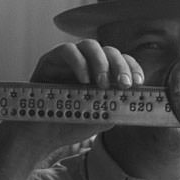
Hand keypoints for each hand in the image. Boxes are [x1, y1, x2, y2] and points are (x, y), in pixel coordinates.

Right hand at [24, 40, 143, 148]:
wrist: (41, 134)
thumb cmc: (71, 124)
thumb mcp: (101, 117)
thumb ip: (116, 106)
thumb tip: (134, 101)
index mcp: (103, 74)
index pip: (122, 61)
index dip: (132, 68)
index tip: (138, 83)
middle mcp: (88, 63)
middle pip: (109, 50)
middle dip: (120, 65)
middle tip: (123, 84)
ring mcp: (69, 60)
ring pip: (90, 45)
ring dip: (101, 62)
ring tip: (101, 84)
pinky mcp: (50, 60)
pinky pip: (67, 50)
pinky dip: (78, 63)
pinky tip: (83, 80)